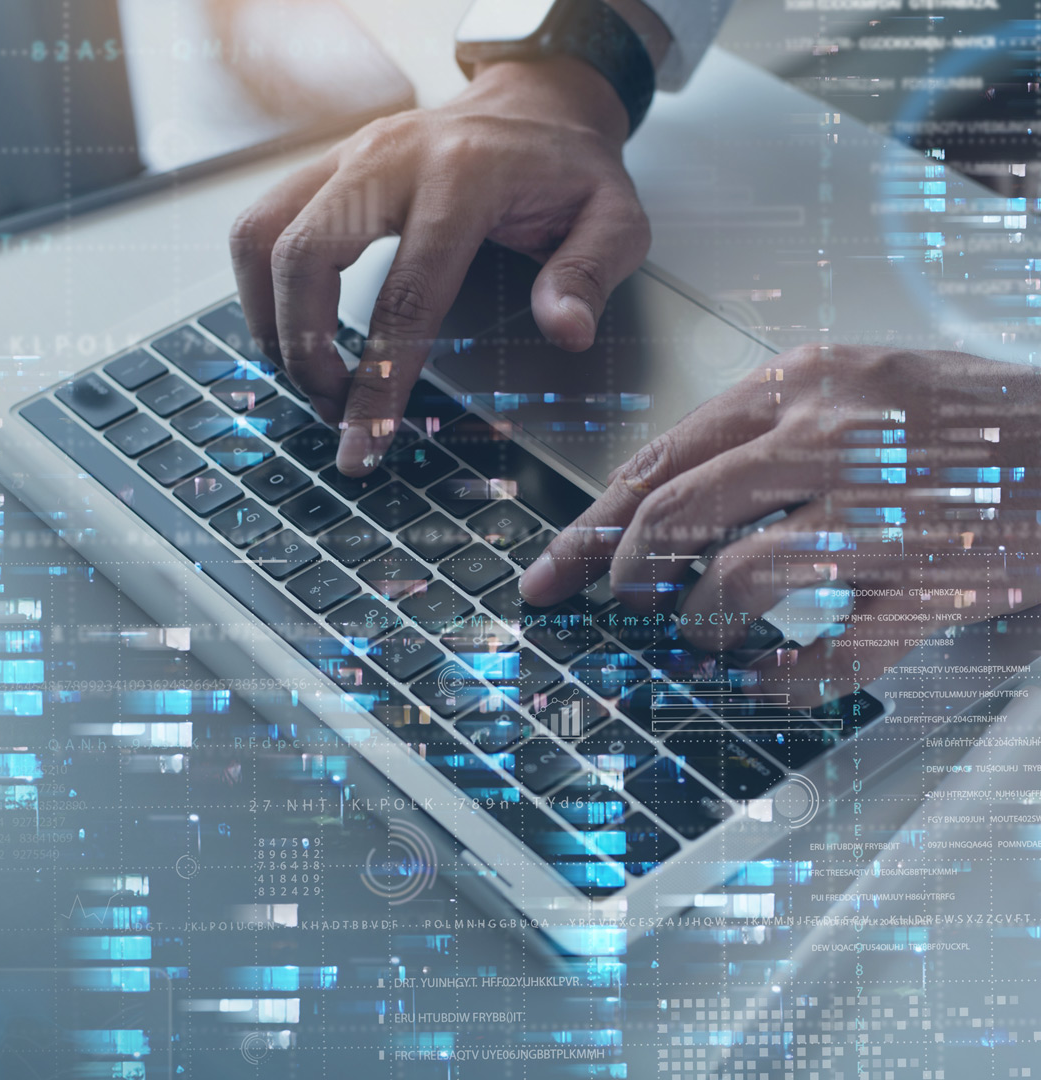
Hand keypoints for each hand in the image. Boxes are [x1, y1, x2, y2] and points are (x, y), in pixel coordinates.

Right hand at [229, 56, 648, 475]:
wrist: (533, 105)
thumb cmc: (566, 170)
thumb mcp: (615, 216)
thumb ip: (590, 273)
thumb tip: (564, 331)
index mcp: (463, 176)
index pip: (405, 294)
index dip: (378, 380)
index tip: (363, 443)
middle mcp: (389, 158)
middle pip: (303, 257)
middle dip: (302, 349)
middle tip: (331, 406)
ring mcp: (346, 156)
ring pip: (260, 235)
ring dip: (267, 319)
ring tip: (306, 372)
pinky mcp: (322, 166)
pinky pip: (259, 225)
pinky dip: (261, 288)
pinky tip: (292, 329)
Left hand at [522, 345, 1040, 702]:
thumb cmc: (985, 421)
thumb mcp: (868, 384)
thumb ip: (773, 429)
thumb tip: (668, 505)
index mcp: (807, 382)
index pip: (660, 458)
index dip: (592, 526)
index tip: (553, 570)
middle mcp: (833, 436)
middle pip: (675, 517)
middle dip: (627, 579)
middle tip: (621, 612)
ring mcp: (884, 510)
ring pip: (736, 581)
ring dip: (702, 625)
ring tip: (704, 639)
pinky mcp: (936, 580)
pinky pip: (832, 650)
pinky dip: (786, 679)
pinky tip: (772, 681)